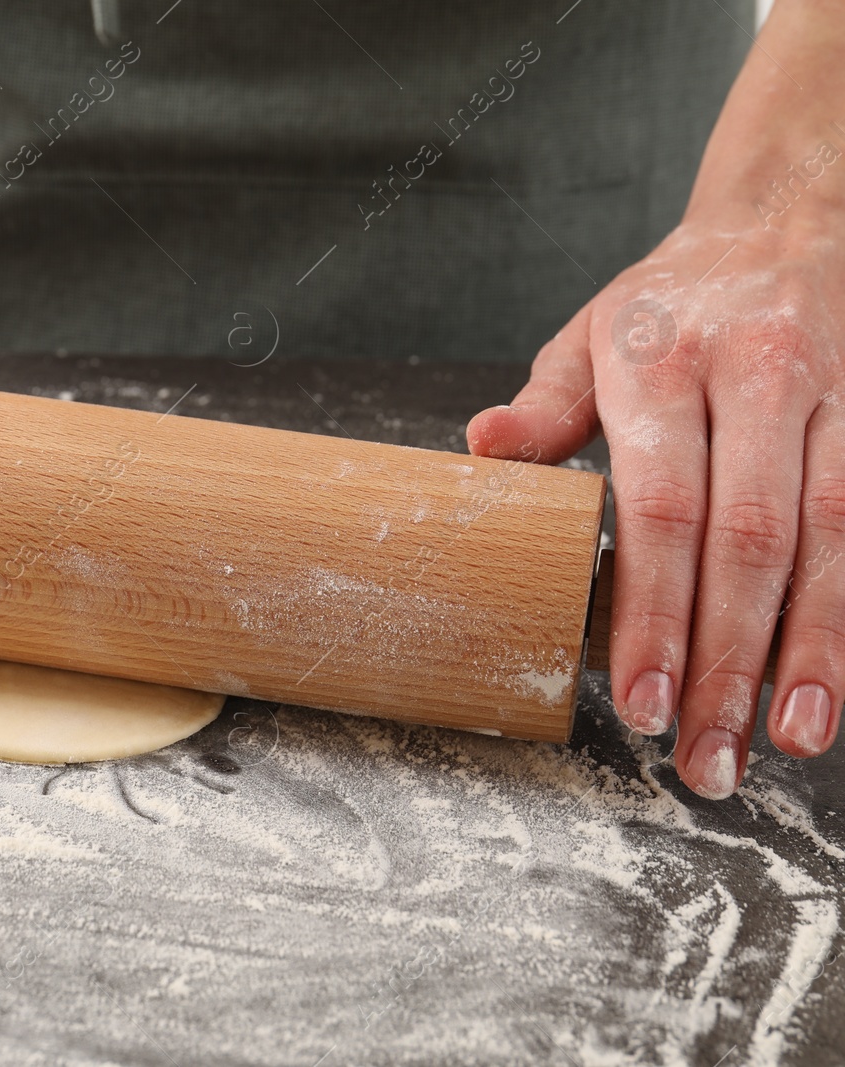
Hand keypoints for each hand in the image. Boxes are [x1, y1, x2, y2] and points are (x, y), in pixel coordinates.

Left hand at [464, 1, 844, 798]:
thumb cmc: (672, 301)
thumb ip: (543, 408)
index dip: (652, 612)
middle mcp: (759, 374)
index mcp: (660, 363)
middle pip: (750, 541)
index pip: (661, 508)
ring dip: (814, 651)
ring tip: (791, 742)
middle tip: (705, 757)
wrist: (792, 213)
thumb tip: (481, 455)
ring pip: (835, 537)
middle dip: (728, 660)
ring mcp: (839, 392)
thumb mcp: (589, 335)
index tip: (636, 700)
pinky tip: (838, 678)